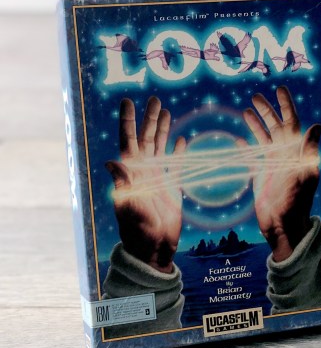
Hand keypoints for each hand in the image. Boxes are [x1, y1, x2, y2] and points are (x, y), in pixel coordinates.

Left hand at [105, 97, 185, 271]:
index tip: (128, 101)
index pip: (129, 140)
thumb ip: (123, 184)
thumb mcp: (129, 206)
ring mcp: (158, 178)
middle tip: (154, 98)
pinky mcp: (172, 187)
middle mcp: (144, 171)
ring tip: (166, 111)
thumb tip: (111, 162)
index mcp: (132, 172)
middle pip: (146, 137)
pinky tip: (182, 139)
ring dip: (162, 129)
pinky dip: (179, 151)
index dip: (128, 120)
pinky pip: (176, 164)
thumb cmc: (139, 230)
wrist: (155, 248)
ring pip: (160, 146)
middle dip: (149, 118)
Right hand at [241, 87, 320, 261]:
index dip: (286, 105)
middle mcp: (284, 153)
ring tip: (245, 110)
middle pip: (275, 125)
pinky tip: (237, 137)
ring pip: (262, 137)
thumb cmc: (297, 199)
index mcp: (296, 150)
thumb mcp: (305, 172)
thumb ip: (309, 149)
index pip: (292, 121)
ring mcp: (272, 163)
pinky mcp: (260, 174)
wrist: (284, 224)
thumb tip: (318, 125)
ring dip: (255, 123)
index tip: (280, 88)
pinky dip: (244, 146)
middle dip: (267, 110)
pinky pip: (251, 156)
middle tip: (256, 95)